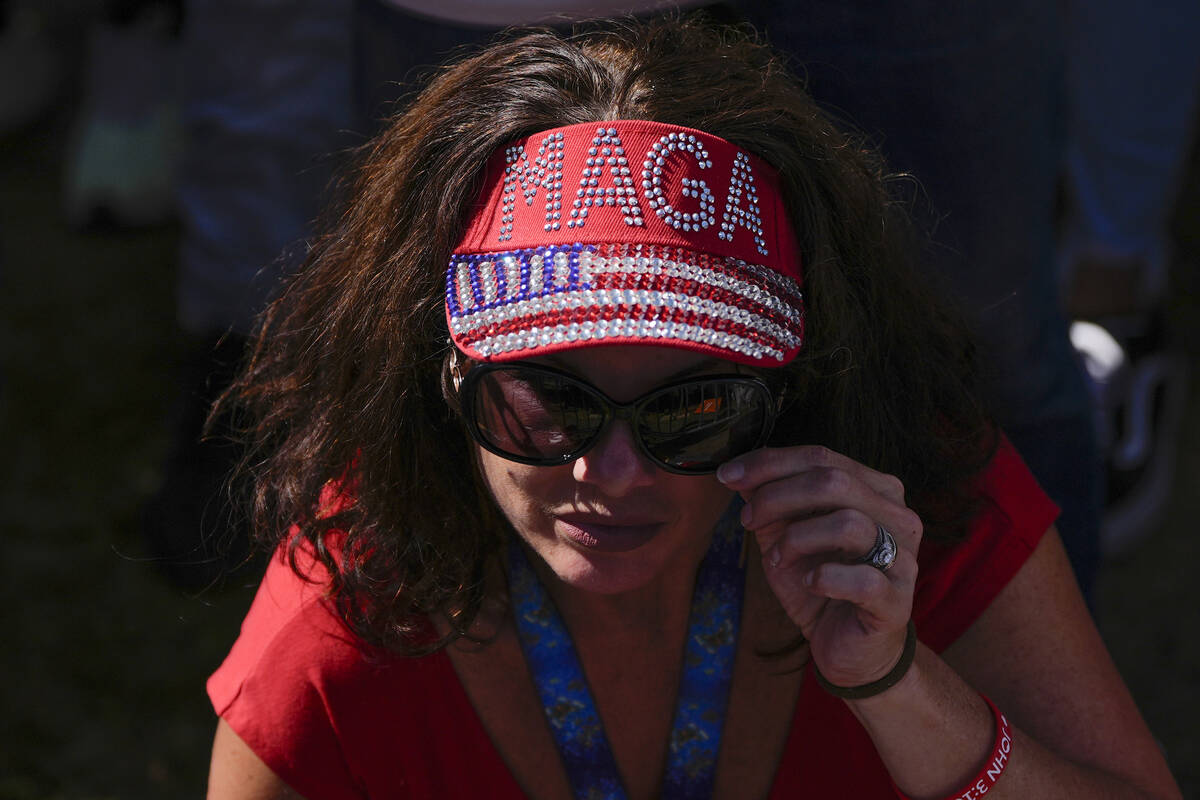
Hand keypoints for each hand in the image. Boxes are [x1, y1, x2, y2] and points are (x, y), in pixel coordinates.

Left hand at [717, 445, 921, 688]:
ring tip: (777, 559)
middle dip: (776, 496)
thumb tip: (738, 470)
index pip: (821, 457)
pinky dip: (824, 578)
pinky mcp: (897, 601)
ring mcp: (903, 558)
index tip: (727, 476)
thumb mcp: (786, 535)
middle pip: (833, 481)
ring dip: (797, 539)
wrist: (849, 649)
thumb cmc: (819, 584)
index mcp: (875, 490)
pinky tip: (809, 583)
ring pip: (849, 523)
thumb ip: (770, 500)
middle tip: (747, 521)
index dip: (769, 463)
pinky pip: (862, 579)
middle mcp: (897, 517)